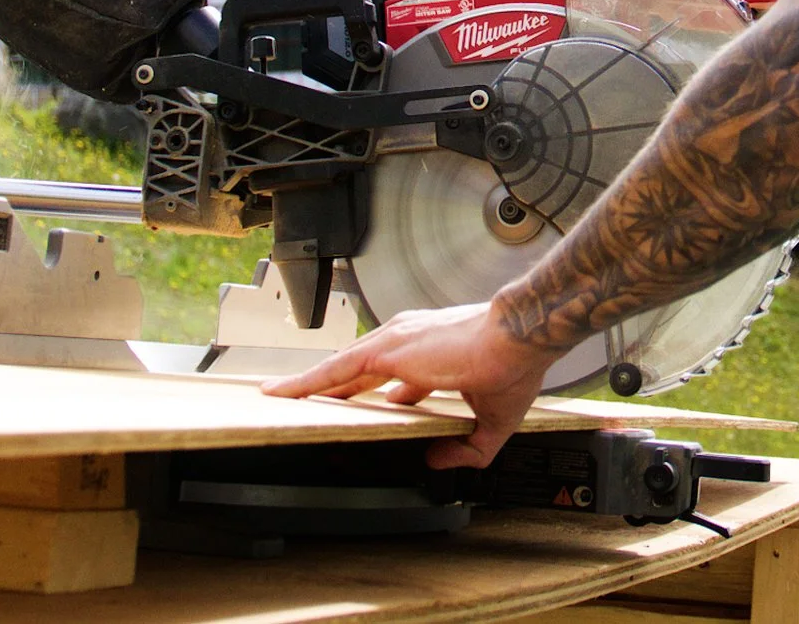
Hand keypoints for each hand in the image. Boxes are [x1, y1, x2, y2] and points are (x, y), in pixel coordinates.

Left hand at [261, 302, 561, 468]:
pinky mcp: (384, 352)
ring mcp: (392, 344)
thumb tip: (438, 460)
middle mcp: (407, 344)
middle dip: (331, 390)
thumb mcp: (493, 421)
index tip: (368, 409)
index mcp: (432, 357)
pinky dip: (305, 383)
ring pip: (338, 369)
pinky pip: (333, 371)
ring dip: (309, 385)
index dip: (375, 396)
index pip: (392, 380)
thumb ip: (468, 447)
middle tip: (304, 405)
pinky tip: (283, 393)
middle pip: (355, 372)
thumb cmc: (514, 365)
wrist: (518, 338)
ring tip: (279, 399)